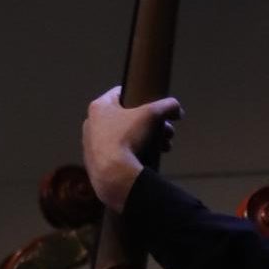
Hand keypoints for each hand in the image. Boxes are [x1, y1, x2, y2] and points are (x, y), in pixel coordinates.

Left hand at [82, 86, 181, 209]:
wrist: (113, 175)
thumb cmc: (127, 138)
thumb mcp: (151, 115)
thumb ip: (166, 106)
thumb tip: (177, 108)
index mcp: (99, 107)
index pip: (120, 93)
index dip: (140, 96)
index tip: (153, 105)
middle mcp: (91, 123)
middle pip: (127, 118)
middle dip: (150, 125)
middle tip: (166, 132)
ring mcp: (91, 145)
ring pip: (124, 137)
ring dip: (146, 140)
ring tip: (163, 147)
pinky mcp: (95, 163)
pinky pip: (117, 154)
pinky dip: (132, 154)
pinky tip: (147, 159)